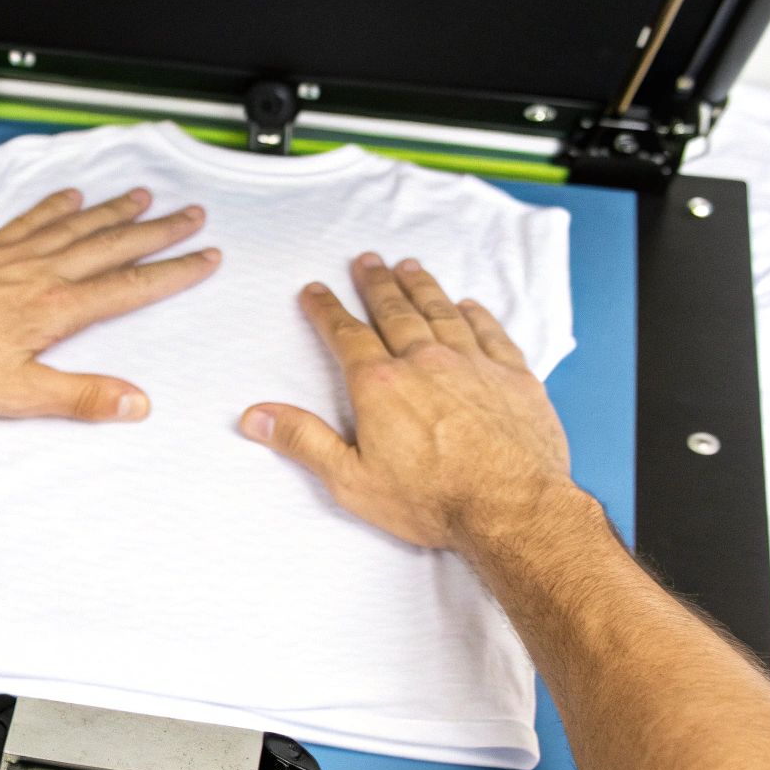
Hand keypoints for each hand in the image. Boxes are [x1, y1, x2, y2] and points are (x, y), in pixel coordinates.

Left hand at [0, 187, 219, 420]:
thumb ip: (80, 397)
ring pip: (77, 225)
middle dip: (158, 231)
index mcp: (55, 308)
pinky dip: (55, 205)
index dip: (173, 272)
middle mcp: (39, 272)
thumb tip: (133, 403)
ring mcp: (11, 256)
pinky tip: (68, 196)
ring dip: (114, 210)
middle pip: (112, 245)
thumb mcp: (17, 395)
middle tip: (193, 215)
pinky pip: (30, 219)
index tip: (205, 258)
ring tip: (144, 196)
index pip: (130, 287)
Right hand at [239, 253, 574, 551]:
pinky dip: (477, 314)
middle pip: (395, 312)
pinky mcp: (513, 377)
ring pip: (441, 313)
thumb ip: (303, 440)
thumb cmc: (431, 501)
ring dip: (422, 287)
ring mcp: (473, 365)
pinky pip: (491, 333)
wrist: (512, 509)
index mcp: (380, 385)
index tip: (316, 290)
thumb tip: (255, 415)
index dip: (327, 310)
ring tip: (409, 266)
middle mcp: (425, 362)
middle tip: (366, 261)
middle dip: (376, 284)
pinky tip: (469, 305)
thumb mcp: (350, 479)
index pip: (346, 335)